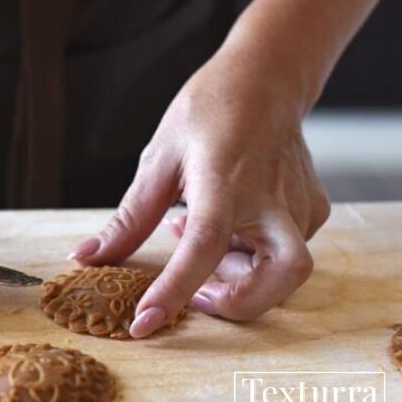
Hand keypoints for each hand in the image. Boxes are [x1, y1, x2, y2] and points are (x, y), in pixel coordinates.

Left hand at [69, 46, 329, 334]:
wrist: (266, 78)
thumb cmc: (209, 111)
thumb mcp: (158, 158)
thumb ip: (129, 218)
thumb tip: (87, 258)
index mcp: (225, 182)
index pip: (204, 249)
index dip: (174, 292)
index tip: (144, 324)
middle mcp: (272, 198)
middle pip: (281, 277)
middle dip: (240, 303)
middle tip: (196, 294)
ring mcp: (301, 205)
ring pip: (283, 271)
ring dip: (238, 274)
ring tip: (196, 233)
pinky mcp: (314, 209)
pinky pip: (286, 252)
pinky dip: (252, 257)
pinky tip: (226, 228)